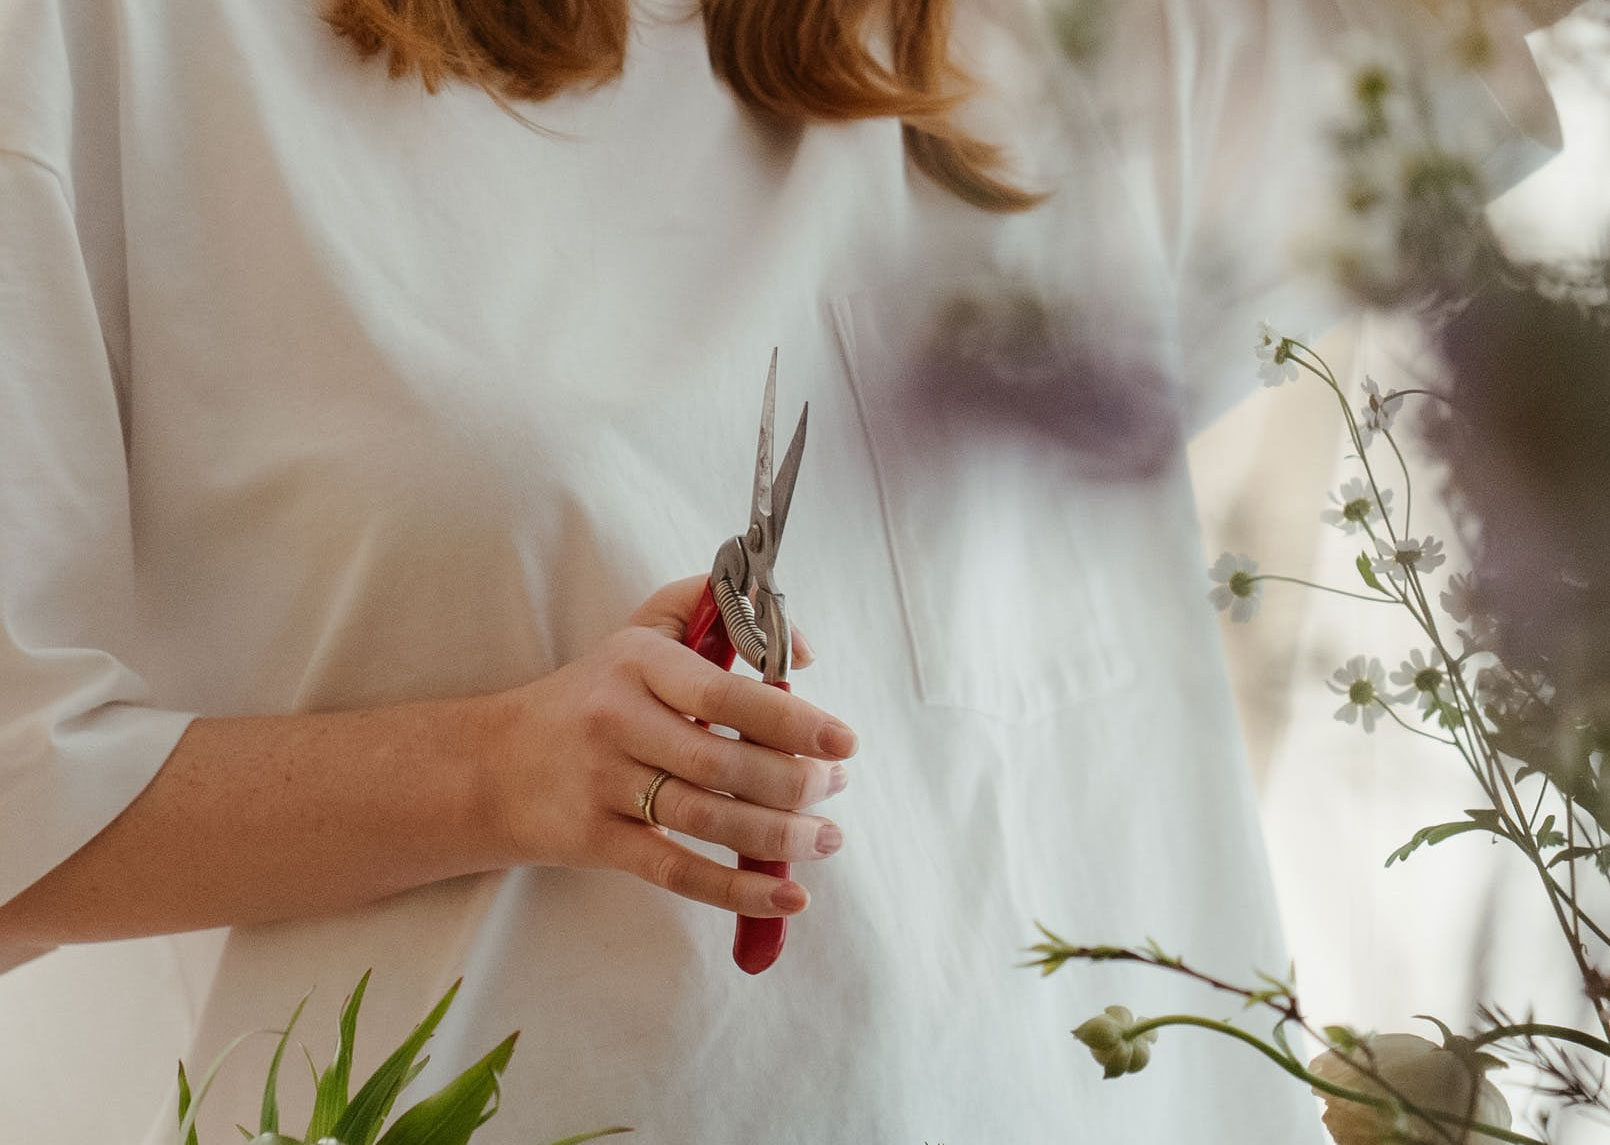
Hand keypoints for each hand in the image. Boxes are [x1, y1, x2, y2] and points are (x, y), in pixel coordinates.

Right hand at [476, 577, 855, 916]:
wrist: (491, 765)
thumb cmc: (592, 694)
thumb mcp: (643, 630)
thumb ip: (717, 608)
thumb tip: (799, 652)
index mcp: (638, 663)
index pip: (723, 693)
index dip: (791, 719)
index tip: (843, 739)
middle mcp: (617, 720)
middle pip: (724, 762)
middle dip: (797, 782)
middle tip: (838, 785)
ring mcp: (604, 784)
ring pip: (708, 819)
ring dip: (781, 836)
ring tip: (827, 837)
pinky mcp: (597, 840)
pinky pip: (677, 870)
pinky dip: (737, 891)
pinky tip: (787, 896)